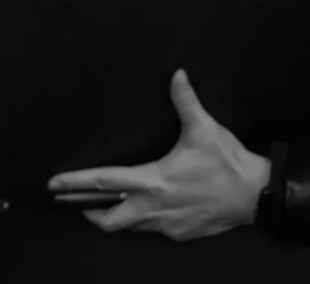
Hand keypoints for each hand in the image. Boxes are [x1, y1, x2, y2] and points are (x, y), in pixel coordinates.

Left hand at [48, 69, 270, 240]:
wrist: (255, 194)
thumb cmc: (228, 164)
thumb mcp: (204, 128)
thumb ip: (185, 101)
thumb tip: (177, 75)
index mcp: (154, 180)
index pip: (104, 183)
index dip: (75, 183)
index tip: (54, 184)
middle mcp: (155, 207)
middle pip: (109, 220)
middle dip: (90, 212)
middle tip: (78, 203)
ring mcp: (167, 224)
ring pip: (131, 227)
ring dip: (119, 216)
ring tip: (110, 205)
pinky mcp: (180, 233)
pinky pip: (154, 230)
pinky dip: (146, 220)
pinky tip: (150, 208)